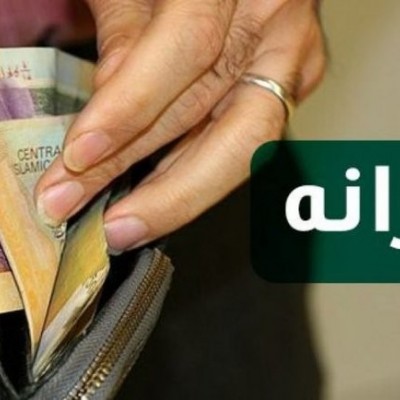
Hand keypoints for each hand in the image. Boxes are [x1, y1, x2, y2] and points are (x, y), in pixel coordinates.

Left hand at [35, 0, 325, 251]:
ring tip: (132, 222)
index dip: (133, 108)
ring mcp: (296, 58)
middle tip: (110, 224)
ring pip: (248, 147)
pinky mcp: (290, 83)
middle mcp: (283, 21)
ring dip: (182, 192)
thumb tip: (109, 109)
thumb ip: (128, 34)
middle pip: (235, 124)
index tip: (82, 157)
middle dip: (165, 185)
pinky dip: (198, 170)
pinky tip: (162, 191)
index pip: (191, 49)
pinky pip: (244, 143)